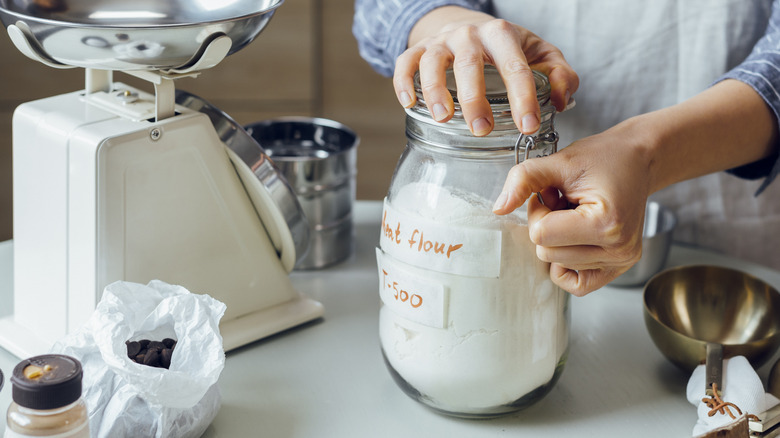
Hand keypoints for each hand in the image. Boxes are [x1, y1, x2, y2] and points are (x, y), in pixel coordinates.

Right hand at [395, 6, 578, 135]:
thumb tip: (561, 100)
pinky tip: (409, 105)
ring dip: (435, 92)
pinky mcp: (418, 49)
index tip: (528, 126)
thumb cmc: (508, 49)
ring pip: (433, 63)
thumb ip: (561, 75)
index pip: (515, 66)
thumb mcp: (541, 54)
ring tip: (444, 119)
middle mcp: (470, 34)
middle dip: (475, 99)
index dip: (523, 98)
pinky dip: (403, 83)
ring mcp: (441, 41)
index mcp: (502, 35)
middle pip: (470, 64)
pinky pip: (405, 63)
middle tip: (482, 130)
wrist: (470, 27)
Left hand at [492, 122, 654, 295]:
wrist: (637, 159)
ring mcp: (621, 261)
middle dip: (547, 226)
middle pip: (547, 254)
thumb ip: (524, 180)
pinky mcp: (619, 268)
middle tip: (565, 202)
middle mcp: (619, 248)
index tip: (553, 192)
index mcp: (606, 223)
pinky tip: (574, 239)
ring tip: (575, 214)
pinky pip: (578, 285)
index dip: (538, 211)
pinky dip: (566, 264)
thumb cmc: (604, 158)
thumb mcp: (559, 162)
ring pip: (558, 266)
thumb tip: (499, 208)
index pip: (541, 235)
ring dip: (558, 239)